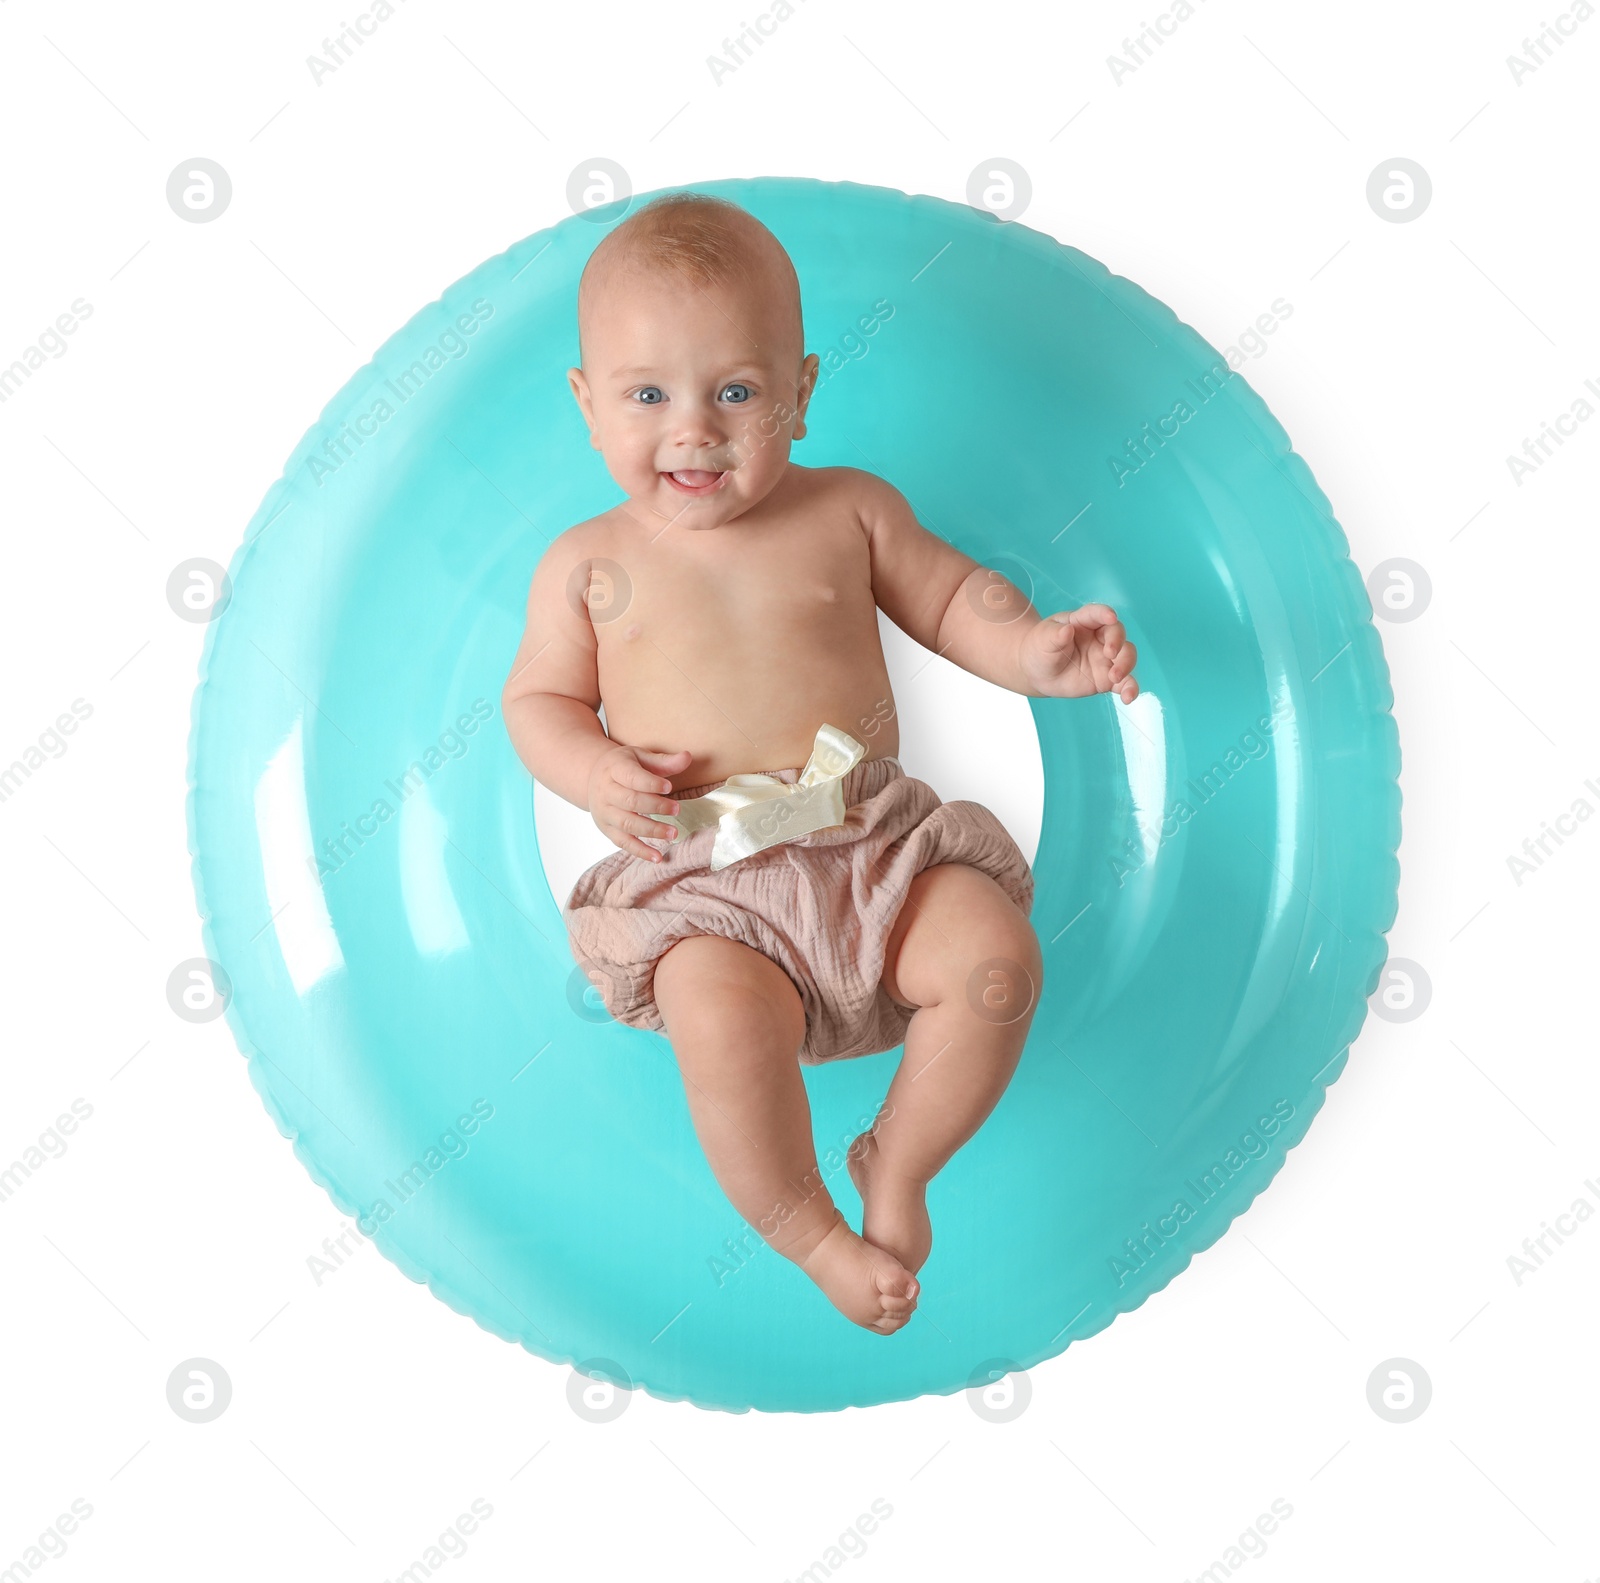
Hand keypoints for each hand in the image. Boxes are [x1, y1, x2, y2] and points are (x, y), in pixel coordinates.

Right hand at [587, 744, 691, 861]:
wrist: (594, 779)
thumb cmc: (623, 766)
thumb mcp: (640, 756)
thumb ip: (664, 761)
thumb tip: (687, 757)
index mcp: (614, 769)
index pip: (631, 777)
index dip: (651, 783)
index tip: (670, 787)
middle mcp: (605, 792)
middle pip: (630, 802)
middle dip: (655, 807)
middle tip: (677, 809)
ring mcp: (605, 813)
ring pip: (627, 824)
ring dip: (651, 830)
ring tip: (673, 833)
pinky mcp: (607, 829)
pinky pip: (623, 843)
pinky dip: (641, 852)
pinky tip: (658, 857)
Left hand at [1020, 603, 1139, 703]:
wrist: (1038, 673)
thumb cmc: (1041, 649)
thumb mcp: (1043, 639)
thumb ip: (1055, 634)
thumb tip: (1067, 630)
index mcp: (1083, 621)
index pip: (1096, 614)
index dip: (1104, 613)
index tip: (1110, 616)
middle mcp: (1099, 638)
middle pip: (1117, 634)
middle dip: (1118, 642)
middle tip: (1110, 653)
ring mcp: (1105, 658)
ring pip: (1126, 656)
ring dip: (1126, 665)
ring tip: (1115, 677)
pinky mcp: (1107, 678)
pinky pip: (1124, 682)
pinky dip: (1130, 689)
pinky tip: (1128, 697)